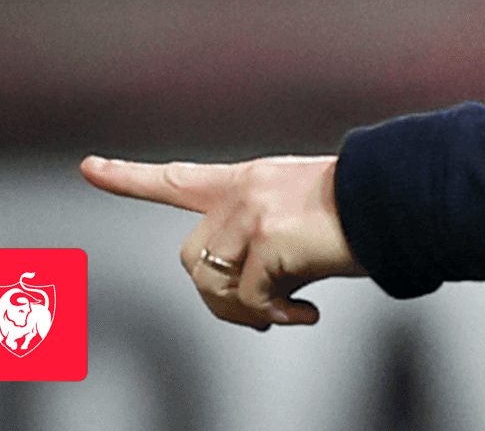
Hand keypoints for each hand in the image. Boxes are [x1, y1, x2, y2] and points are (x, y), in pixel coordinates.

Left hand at [80, 154, 365, 329]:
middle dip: (217, 298)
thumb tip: (251, 305)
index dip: (128, 177)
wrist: (396, 199)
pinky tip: (306, 312)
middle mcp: (242, 192)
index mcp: (247, 180)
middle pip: (190, 258)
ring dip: (244, 312)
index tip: (88, 167)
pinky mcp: (268, 239)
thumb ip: (262, 248)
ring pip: (212, 284)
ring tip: (284, 315)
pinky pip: (252, 297)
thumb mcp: (299, 223)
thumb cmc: (360, 216)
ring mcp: (252, 214)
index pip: (177, 179)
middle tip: (259, 317)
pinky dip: (275, 315)